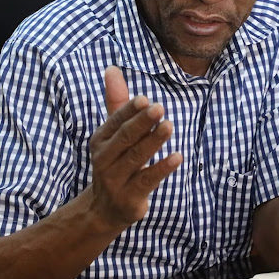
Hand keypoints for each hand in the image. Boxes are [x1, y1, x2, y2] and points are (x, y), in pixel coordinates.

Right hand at [87, 66, 181, 230]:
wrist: (105, 210)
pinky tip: (177, 157)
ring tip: (169, 126)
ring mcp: (116, 180)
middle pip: (125, 138)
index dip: (129, 111)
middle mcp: (104, 159)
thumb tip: (112, 68)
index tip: (145, 99)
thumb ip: (116, 102)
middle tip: (160, 108)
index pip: (115, 122)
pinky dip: (162, 168)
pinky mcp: (130, 199)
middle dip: (142, 123)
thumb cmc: (115, 162)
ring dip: (154, 142)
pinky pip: (148, 181)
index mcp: (100, 140)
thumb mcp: (113, 134)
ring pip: (137, 158)